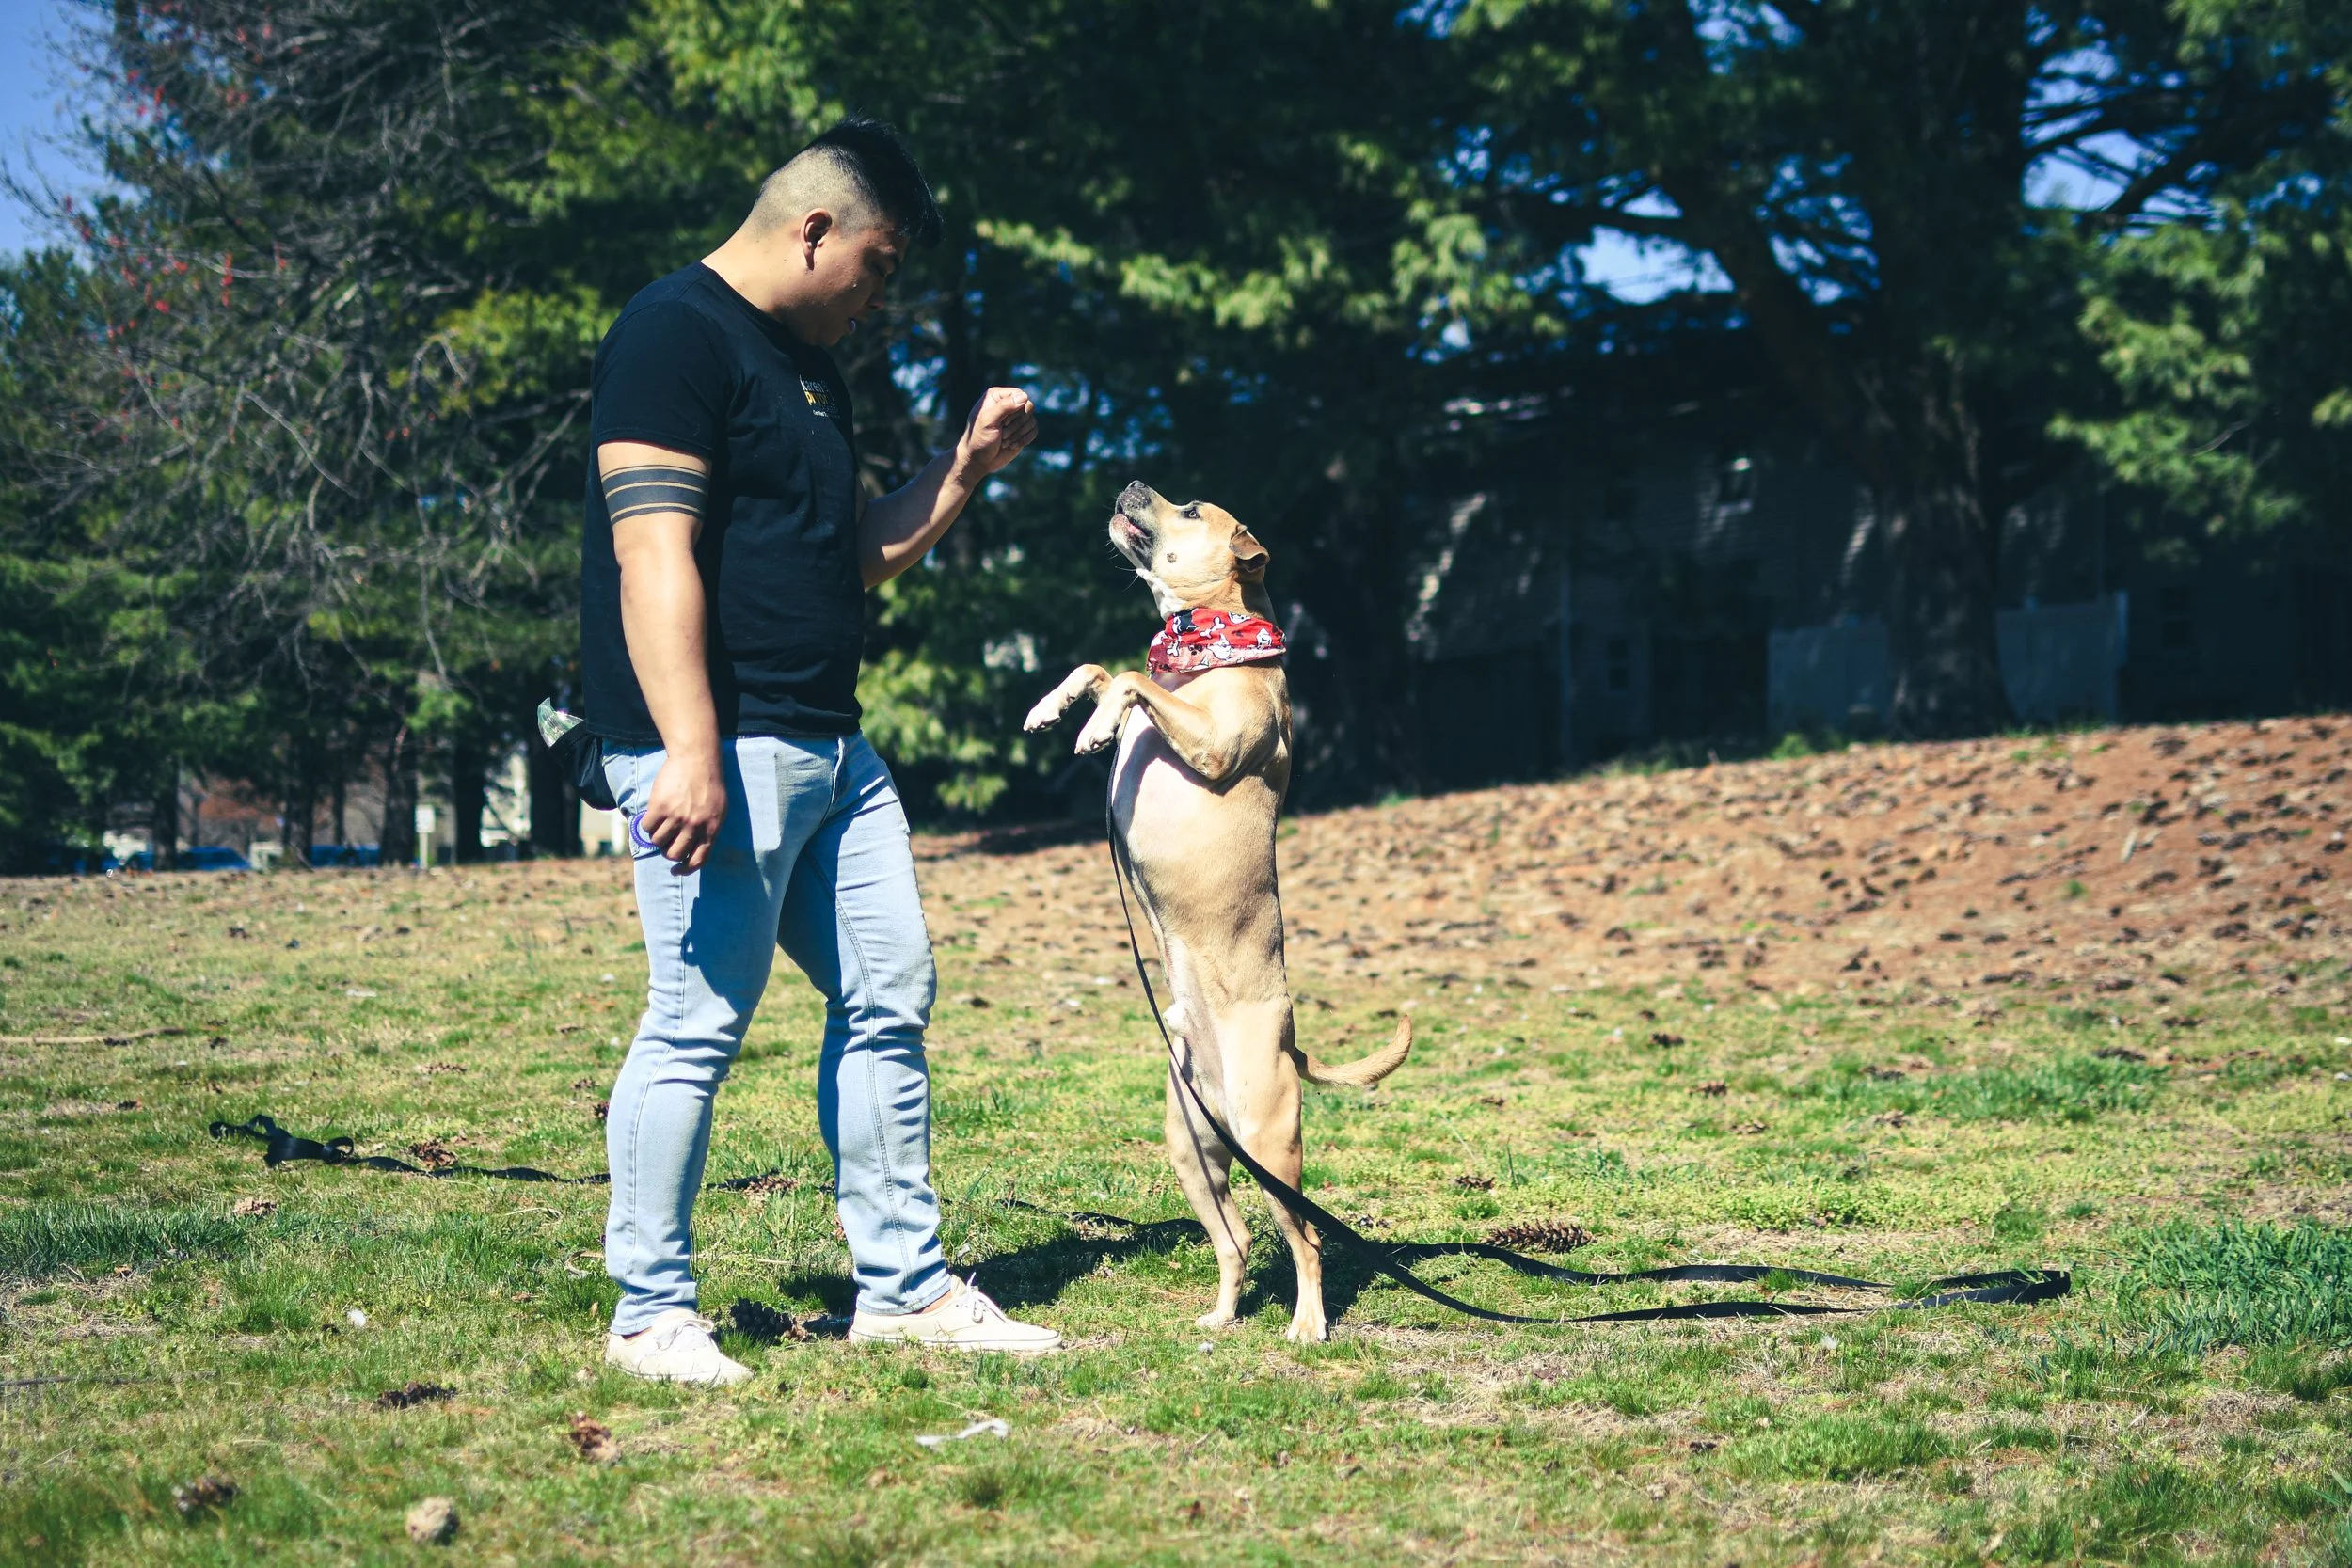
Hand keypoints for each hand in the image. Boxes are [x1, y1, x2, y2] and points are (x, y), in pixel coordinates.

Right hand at [638, 750, 726, 873]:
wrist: (697, 758)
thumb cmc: (709, 783)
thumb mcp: (719, 809)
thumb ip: (709, 829)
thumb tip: (695, 849)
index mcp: (711, 829)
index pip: (698, 860)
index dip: (685, 869)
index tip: (676, 870)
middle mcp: (694, 826)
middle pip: (674, 854)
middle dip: (668, 851)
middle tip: (666, 841)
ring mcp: (677, 817)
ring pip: (658, 841)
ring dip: (656, 836)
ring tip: (660, 823)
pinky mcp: (660, 807)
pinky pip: (647, 827)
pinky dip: (647, 824)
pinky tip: (653, 814)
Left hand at [953, 387, 1037, 479]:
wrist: (980, 460)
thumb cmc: (979, 438)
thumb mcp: (988, 421)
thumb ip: (1004, 406)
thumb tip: (1024, 397)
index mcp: (997, 396)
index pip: (1019, 395)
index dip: (1016, 409)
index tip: (1003, 422)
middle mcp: (1008, 404)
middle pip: (1029, 407)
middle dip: (1017, 424)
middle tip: (1003, 434)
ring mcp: (1016, 418)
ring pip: (1032, 420)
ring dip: (1019, 434)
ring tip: (1004, 441)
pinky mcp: (1022, 431)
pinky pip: (1034, 431)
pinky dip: (1024, 440)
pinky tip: (1011, 446)